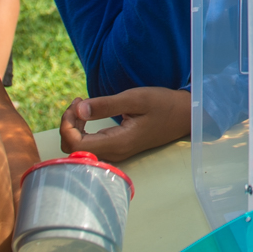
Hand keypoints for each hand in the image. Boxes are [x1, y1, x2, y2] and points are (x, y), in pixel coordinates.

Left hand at [59, 87, 189, 162]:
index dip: (67, 126)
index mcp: (118, 143)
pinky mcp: (117, 148)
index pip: (76, 145)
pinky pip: (89, 145)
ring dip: (74, 127)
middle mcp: (115, 153)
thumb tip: (78, 110)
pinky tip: (88, 114)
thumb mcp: (136, 98)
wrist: (184, 115)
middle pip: (73, 149)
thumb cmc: (163, 104)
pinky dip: (82, 129)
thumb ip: (106, 105)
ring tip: (82, 106)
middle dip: (68, 125)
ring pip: (79, 148)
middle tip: (78, 102)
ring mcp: (116, 153)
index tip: (76, 104)